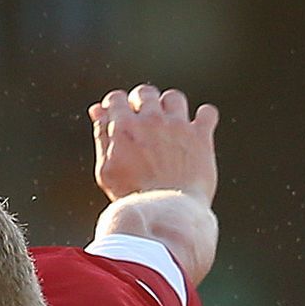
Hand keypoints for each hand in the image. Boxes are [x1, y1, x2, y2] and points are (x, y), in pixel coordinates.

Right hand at [92, 84, 218, 204]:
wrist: (165, 213)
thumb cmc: (131, 197)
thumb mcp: (106, 169)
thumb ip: (102, 137)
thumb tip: (97, 111)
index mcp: (123, 127)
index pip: (116, 98)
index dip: (116, 106)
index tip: (120, 117)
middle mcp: (151, 120)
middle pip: (145, 92)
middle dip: (141, 102)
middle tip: (143, 121)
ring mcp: (178, 126)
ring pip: (173, 97)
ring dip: (170, 107)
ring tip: (169, 125)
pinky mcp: (201, 136)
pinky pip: (207, 113)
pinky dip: (203, 117)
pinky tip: (197, 129)